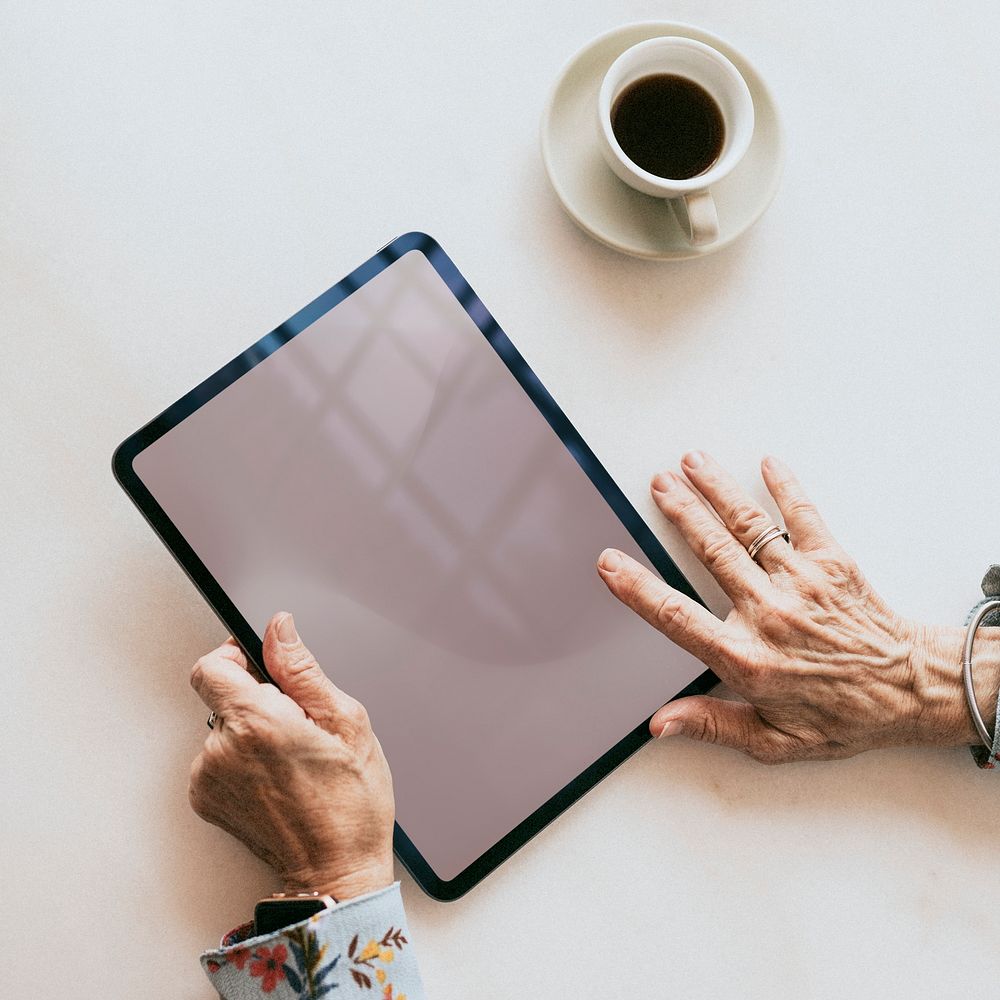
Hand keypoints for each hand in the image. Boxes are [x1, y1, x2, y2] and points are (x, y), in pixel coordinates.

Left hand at [188, 613, 394, 898]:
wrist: (336, 871)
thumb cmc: (351, 803)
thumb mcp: (346, 722)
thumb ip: (302, 669)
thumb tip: (279, 630)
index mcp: (257, 723)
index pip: (210, 666)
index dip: (236, 658)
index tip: (262, 667)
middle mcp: (222, 750)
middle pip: (221, 696)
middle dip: (258, 700)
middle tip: (298, 726)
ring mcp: (208, 779)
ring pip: (222, 727)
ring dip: (250, 732)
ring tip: (292, 759)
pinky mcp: (205, 800)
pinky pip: (217, 758)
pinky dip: (241, 760)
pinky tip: (278, 778)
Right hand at [597, 451, 999, 762]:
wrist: (913, 692)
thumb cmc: (843, 716)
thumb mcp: (773, 741)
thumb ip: (713, 725)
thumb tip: (662, 723)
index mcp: (746, 658)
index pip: (676, 616)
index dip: (637, 588)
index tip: (610, 564)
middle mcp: (769, 613)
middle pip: (710, 551)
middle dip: (679, 512)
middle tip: (656, 486)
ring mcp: (801, 582)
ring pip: (748, 526)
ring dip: (716, 490)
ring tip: (691, 464)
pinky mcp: (833, 562)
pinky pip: (803, 516)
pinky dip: (785, 487)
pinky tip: (767, 463)